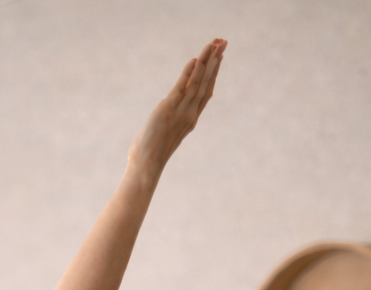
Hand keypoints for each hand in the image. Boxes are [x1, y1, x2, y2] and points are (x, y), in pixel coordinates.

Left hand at [130, 38, 225, 174]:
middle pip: (206, 82)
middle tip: (223, 43)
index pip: (206, 92)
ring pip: (198, 81)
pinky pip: (182, 87)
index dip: (213, 74)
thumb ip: (168, 126)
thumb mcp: (163, 137)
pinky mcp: (168, 109)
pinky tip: (195, 59)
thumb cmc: (150, 157)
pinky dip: (188, 73)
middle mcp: (190, 113)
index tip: (219, 59)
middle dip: (215, 62)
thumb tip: (162, 122)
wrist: (147, 165)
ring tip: (214, 44)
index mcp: (191, 119)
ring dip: (206, 61)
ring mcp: (181, 111)